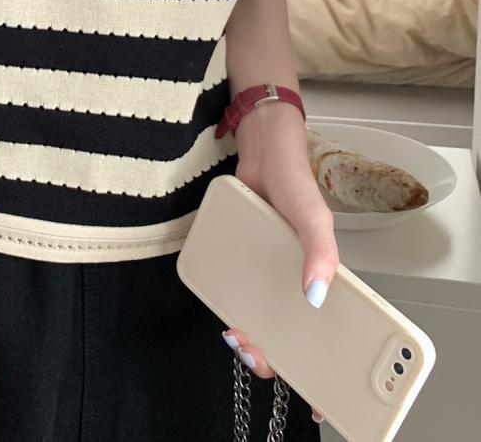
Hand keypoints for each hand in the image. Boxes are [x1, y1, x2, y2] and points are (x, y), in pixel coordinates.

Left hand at [221, 102, 337, 424]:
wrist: (260, 152)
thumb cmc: (295, 182)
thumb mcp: (314, 218)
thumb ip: (320, 254)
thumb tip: (315, 295)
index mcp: (316, 276)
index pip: (322, 329)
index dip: (318, 363)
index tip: (314, 394)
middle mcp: (290, 277)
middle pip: (284, 330)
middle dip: (271, 353)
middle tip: (257, 353)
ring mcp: (262, 269)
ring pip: (257, 314)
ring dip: (248, 333)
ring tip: (238, 336)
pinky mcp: (238, 257)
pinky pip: (233, 286)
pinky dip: (228, 302)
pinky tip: (223, 306)